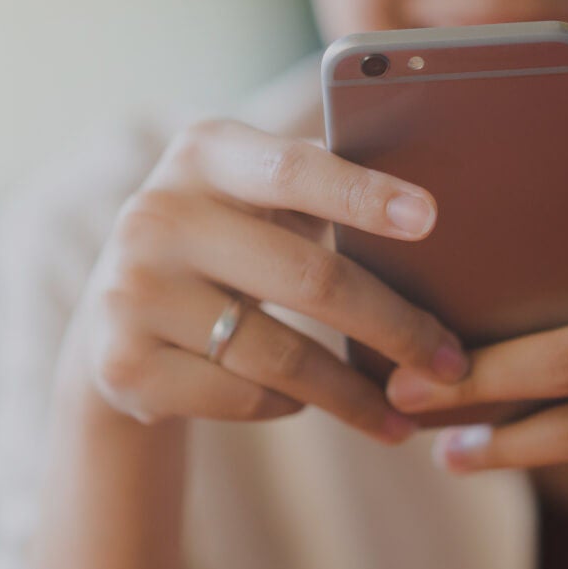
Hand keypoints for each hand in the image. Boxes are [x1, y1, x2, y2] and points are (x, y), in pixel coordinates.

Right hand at [65, 120, 468, 442]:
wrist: (115, 319)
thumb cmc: (228, 243)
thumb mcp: (255, 200)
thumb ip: (321, 191)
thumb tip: (435, 222)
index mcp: (204, 154)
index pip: (293, 170)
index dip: (363, 194)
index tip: (429, 218)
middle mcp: (157, 214)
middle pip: (309, 278)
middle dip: (396, 327)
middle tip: (452, 362)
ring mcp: (131, 292)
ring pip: (280, 356)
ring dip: (354, 394)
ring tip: (404, 415)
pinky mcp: (123, 364)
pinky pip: (243, 396)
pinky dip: (289, 405)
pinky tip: (306, 404)